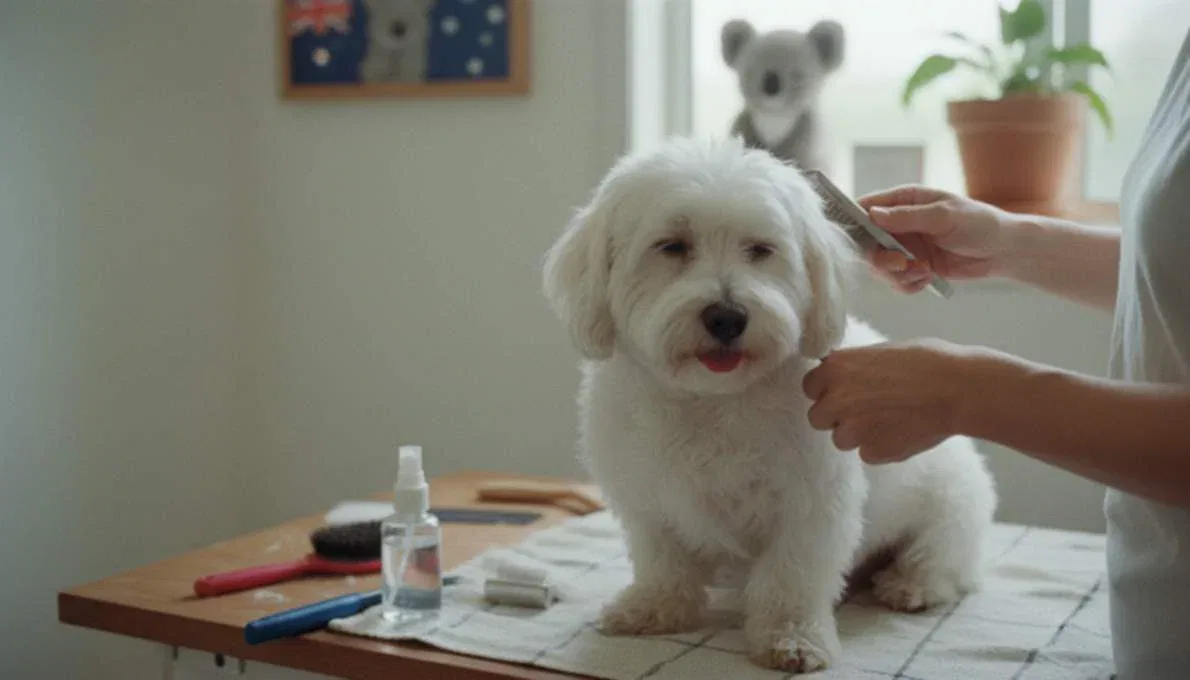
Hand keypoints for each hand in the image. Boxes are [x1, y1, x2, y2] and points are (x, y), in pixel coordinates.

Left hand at [802, 339, 1004, 463]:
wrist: (958, 389)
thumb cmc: (926, 361)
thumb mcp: (880, 351)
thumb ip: (852, 365)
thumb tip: (839, 370)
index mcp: (835, 369)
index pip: (809, 386)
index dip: (826, 389)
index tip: (843, 390)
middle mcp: (836, 399)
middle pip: (817, 417)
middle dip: (836, 415)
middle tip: (864, 408)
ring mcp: (853, 430)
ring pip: (840, 439)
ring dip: (857, 433)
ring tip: (887, 420)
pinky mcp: (873, 453)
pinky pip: (867, 454)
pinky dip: (880, 446)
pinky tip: (901, 431)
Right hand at [857, 185, 1020, 293]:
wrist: (1003, 251)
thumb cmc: (979, 223)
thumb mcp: (944, 216)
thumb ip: (907, 217)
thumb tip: (873, 214)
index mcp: (904, 200)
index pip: (866, 208)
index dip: (855, 223)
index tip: (856, 240)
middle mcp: (899, 223)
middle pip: (867, 243)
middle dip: (881, 259)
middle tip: (901, 263)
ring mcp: (905, 247)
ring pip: (880, 267)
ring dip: (899, 274)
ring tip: (924, 271)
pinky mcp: (913, 267)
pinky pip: (897, 282)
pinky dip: (909, 285)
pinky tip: (928, 278)